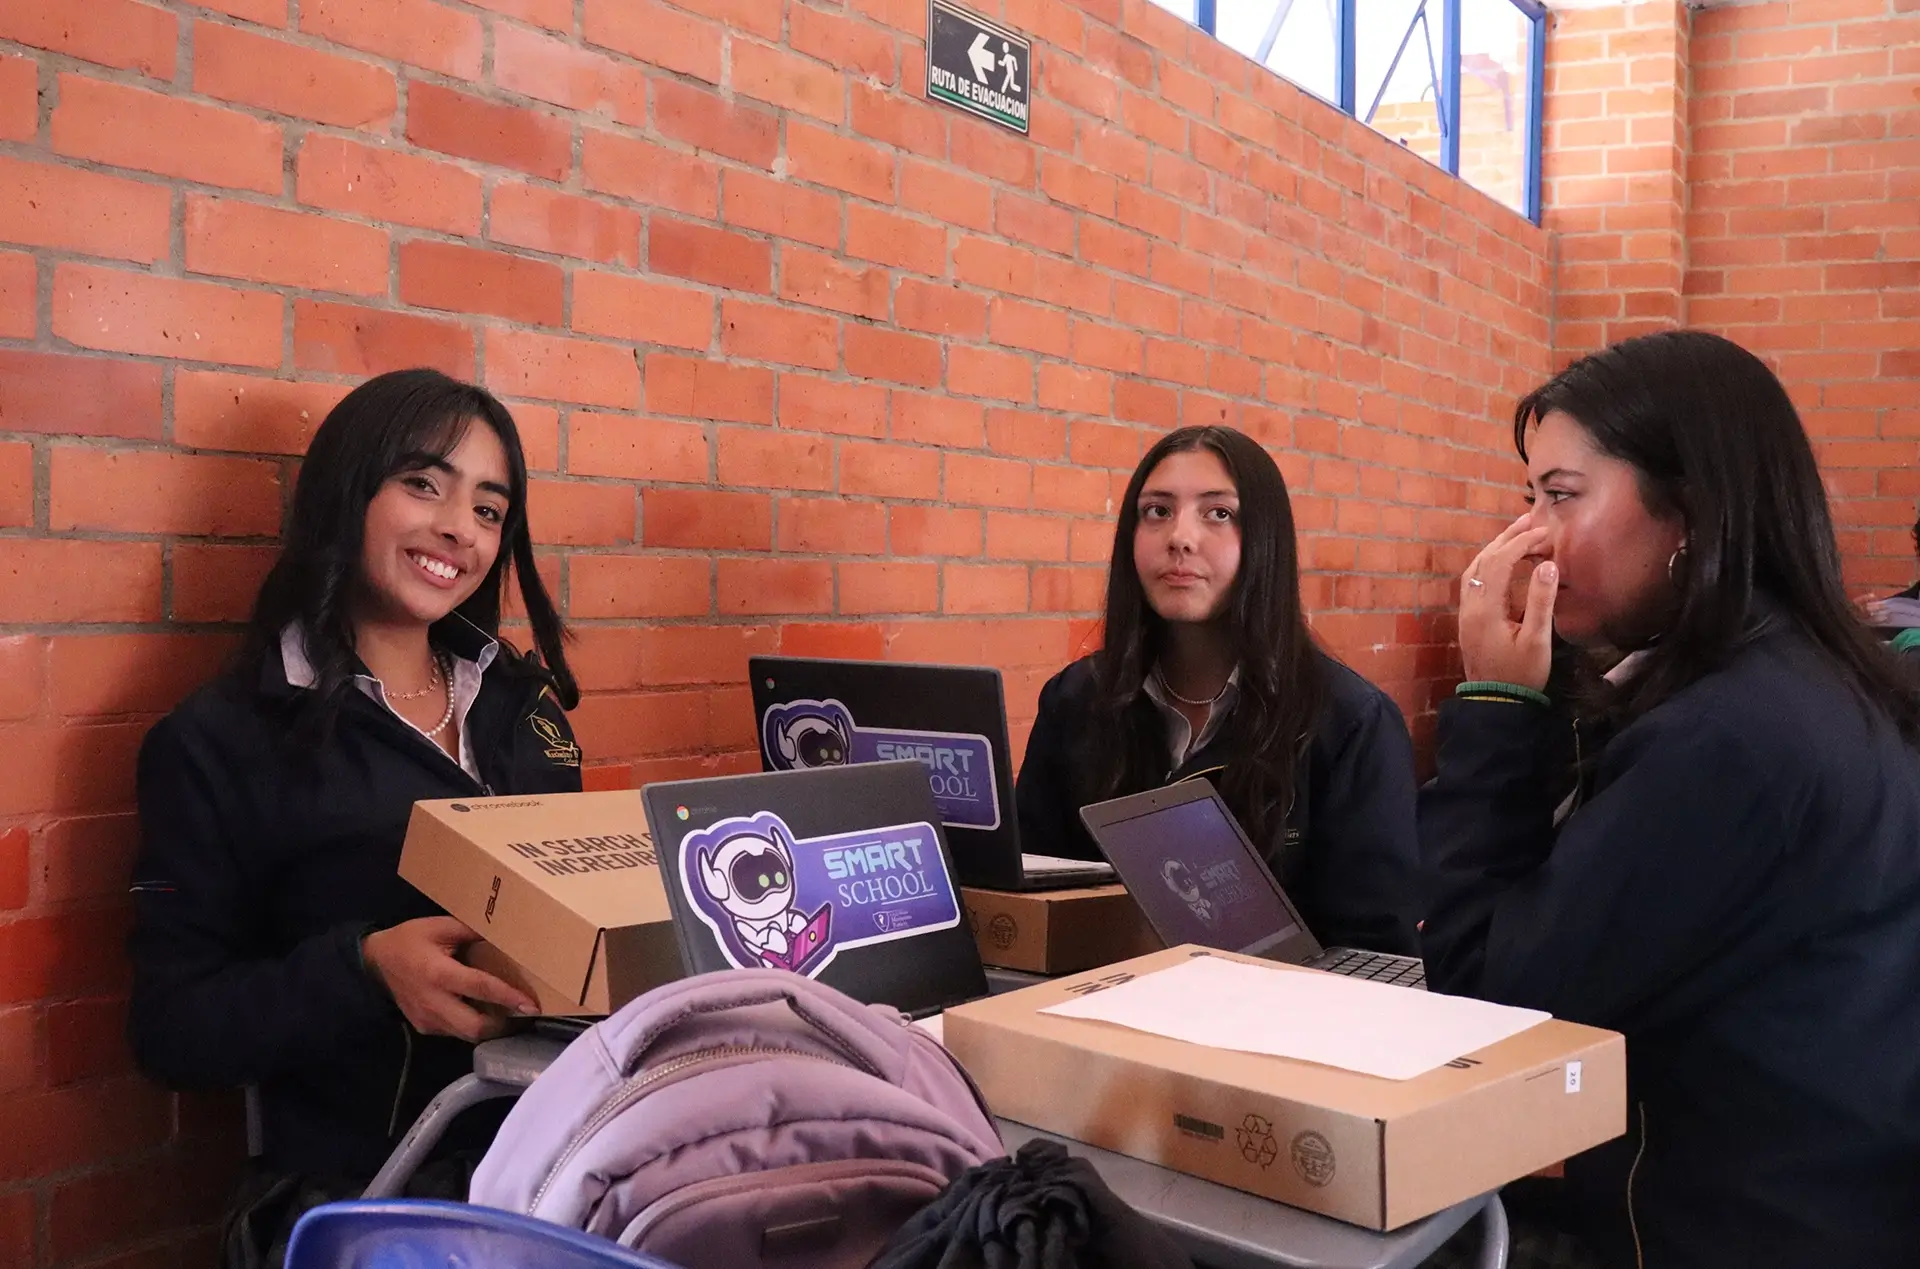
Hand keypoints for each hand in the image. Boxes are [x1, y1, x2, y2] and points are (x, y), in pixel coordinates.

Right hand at [361, 916, 536, 1041]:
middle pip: (475, 1027)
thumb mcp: (440, 926)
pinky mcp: (424, 1027)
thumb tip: (506, 932)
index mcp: (438, 973)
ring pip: (466, 1035)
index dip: (508, 997)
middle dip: (503, 1025)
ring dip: (490, 1028)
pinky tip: (484, 1013)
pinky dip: (472, 1026)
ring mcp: (427, 1019)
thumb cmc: (410, 940)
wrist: (375, 962)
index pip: (480, 988)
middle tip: (525, 1015)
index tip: (531, 1005)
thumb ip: (473, 931)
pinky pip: (455, 1032)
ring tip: (510, 1015)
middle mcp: (433, 1002)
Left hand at [1459, 516, 1556, 691]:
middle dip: (1507, 538)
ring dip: (1496, 549)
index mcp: (1485, 609)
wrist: (1495, 703)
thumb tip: (1546, 564)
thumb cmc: (1520, 675)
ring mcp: (1466, 612)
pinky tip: (1504, 562)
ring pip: (1476, 570)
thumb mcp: (1537, 640)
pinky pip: (1475, 581)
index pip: (1499, 563)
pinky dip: (1490, 564)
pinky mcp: (1469, 619)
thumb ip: (1541, 601)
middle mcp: (1470, 606)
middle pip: (1484, 561)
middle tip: (1530, 520)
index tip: (1544, 533)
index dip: (1521, 543)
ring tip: (1519, 534)